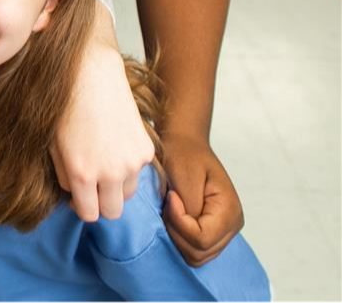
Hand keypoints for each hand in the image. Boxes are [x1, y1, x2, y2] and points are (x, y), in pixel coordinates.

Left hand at [51, 45, 153, 219]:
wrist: (90, 73)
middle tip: (91, 184)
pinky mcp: (147, 149)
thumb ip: (63, 176)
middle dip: (101, 202)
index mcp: (82, 173)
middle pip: (113, 211)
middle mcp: (110, 173)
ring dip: (116, 185)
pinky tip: (114, 144)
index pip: (90, 214)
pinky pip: (138, 171)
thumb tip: (74, 195)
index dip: (82, 207)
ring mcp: (132, 162)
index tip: (79, 196)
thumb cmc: (63, 104)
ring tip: (103, 161)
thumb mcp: (52, 144)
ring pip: (128, 193)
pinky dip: (128, 166)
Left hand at [160, 132, 243, 265]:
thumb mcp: (184, 174)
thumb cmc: (184, 154)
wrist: (186, 144)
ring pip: (196, 256)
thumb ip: (189, 204)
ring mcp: (224, 231)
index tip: (171, 197)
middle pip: (199, 252)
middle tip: (169, 204)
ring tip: (172, 209)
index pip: (201, 238)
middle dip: (176, 231)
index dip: (179, 222)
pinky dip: (180, 239)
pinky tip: (174, 217)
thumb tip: (187, 223)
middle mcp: (232, 226)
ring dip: (177, 236)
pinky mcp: (213, 232)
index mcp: (229, 211)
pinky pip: (195, 250)